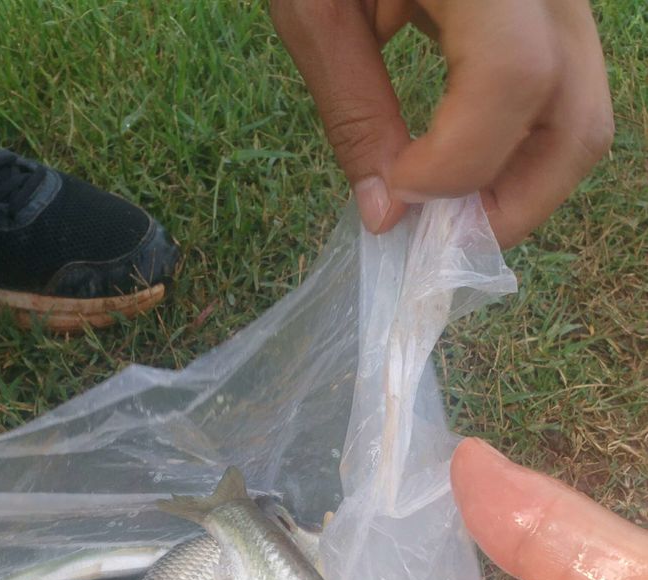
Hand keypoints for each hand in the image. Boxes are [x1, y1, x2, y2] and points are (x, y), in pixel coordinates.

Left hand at [271, 0, 612, 245]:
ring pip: (581, 119)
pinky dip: (515, 150)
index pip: (514, 78)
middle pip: (577, 121)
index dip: (459, 160)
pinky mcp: (555, 15)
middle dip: (511, 205)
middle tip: (439, 239)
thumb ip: (353, 111)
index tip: (398, 189)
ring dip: (518, 186)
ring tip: (446, 209)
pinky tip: (457, 166)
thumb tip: (387, 218)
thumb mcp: (316, 8)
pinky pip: (562, 99)